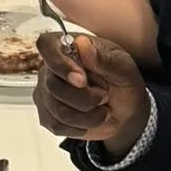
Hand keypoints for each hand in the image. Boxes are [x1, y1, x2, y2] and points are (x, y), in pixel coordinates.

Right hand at [33, 31, 150, 149]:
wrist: (125, 111)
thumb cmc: (122, 82)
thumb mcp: (124, 68)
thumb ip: (104, 58)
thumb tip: (82, 45)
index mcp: (68, 47)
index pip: (47, 45)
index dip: (59, 63)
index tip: (81, 79)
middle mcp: (51, 68)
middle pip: (53, 85)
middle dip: (86, 97)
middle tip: (105, 95)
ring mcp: (46, 93)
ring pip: (58, 109)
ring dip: (88, 115)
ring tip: (102, 107)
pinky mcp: (48, 116)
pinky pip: (58, 125)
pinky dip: (82, 126)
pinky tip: (91, 117)